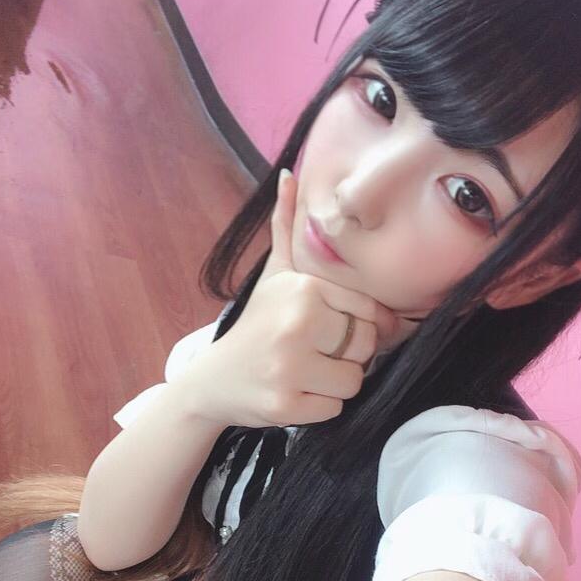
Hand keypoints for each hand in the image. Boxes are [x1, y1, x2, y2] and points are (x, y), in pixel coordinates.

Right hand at [182, 168, 400, 428]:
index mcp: (303, 290)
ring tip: (307, 372)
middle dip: (347, 355)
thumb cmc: (254, 325)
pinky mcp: (286, 406)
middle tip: (316, 353)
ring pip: (354, 381)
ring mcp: (289, 367)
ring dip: (336, 382)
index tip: (332, 332)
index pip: (369, 313)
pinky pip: (334, 408)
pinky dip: (320, 405)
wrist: (210, 381)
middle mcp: (296, 325)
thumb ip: (286, 227)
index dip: (359, 327)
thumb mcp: (272, 275)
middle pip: (364, 348)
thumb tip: (291, 173)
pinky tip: (295, 391)